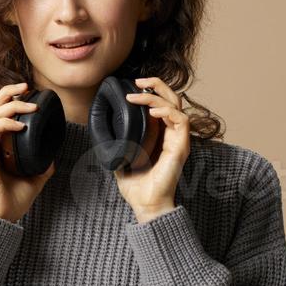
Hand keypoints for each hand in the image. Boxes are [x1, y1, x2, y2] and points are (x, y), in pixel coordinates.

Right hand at [0, 82, 57, 221]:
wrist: (2, 216)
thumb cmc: (13, 200)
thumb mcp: (35, 178)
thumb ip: (42, 164)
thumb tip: (53, 156)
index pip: (0, 113)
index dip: (12, 99)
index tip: (29, 94)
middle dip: (9, 92)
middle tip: (27, 87)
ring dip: (10, 104)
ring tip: (29, 105)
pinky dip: (5, 122)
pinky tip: (20, 124)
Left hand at [113, 76, 190, 223]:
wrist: (146, 205)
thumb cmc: (137, 187)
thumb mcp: (122, 159)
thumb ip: (118, 145)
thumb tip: (103, 134)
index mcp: (160, 135)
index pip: (162, 103)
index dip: (151, 90)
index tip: (133, 86)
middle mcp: (172, 134)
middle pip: (172, 98)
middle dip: (157, 84)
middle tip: (138, 80)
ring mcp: (178, 140)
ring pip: (176, 105)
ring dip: (157, 96)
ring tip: (137, 96)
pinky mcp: (182, 147)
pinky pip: (181, 120)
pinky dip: (167, 112)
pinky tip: (151, 112)